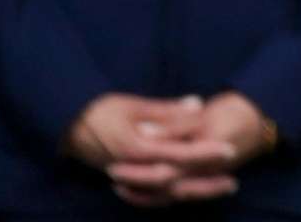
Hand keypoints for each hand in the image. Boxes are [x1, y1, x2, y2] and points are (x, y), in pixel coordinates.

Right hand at [82, 90, 274, 205]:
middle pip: (175, 183)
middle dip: (205, 183)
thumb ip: (166, 110)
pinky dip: (171, 196)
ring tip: (220, 188)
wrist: (67, 125)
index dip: (205, 153)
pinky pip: (151, 195)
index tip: (229, 149)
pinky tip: (190, 192)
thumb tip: (197, 105)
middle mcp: (133, 169)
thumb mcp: (134, 105)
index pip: (178, 155)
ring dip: (193, 192)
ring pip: (164, 193)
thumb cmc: (101, 110)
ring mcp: (128, 178)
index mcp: (137, 149)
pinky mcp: (125, 180)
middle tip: (233, 182)